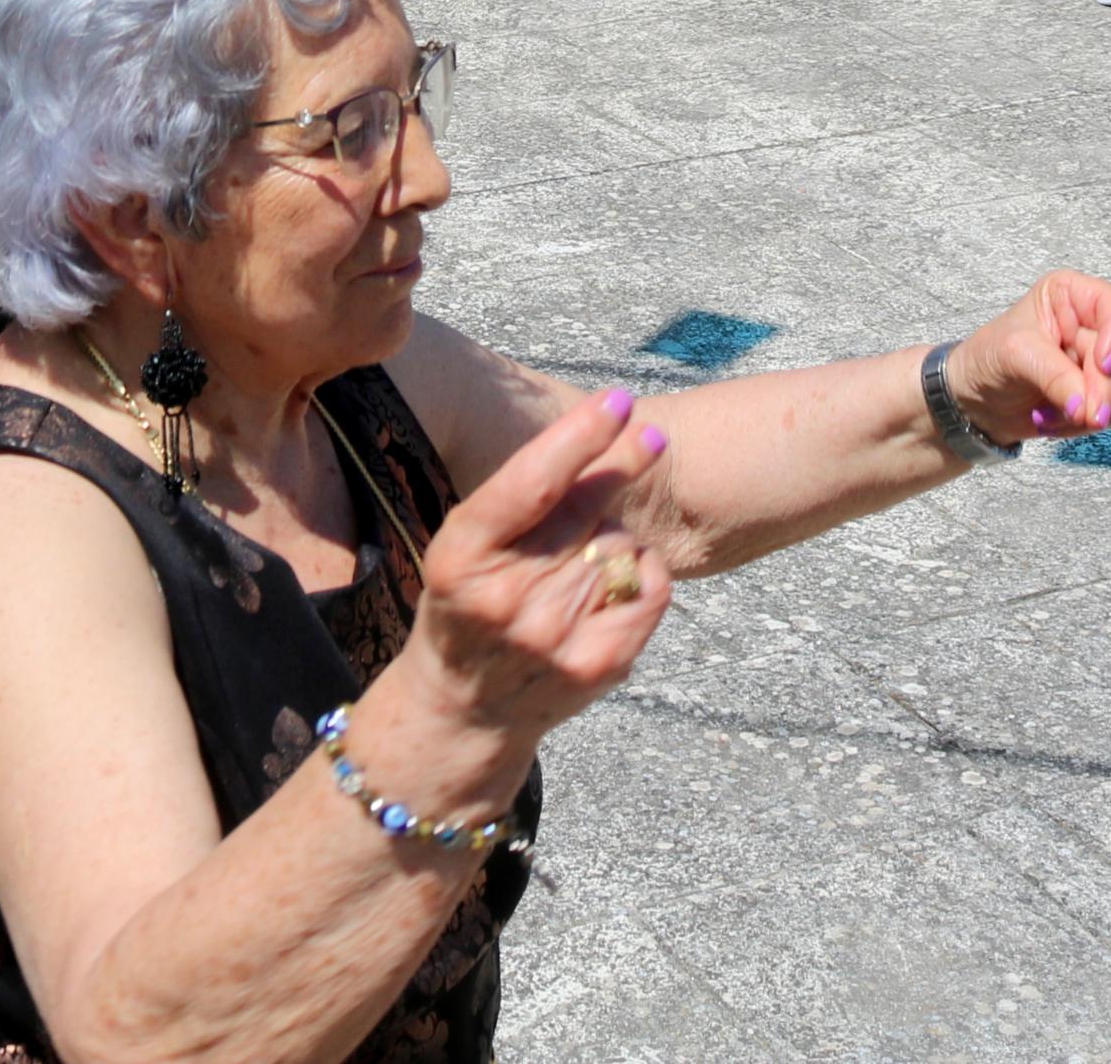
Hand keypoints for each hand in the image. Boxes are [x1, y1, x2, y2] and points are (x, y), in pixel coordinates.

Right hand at [374, 389, 673, 802]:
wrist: (464, 710)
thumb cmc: (469, 606)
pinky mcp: (596, 664)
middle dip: (620, 467)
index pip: (531, 483)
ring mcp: (551, 637)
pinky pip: (651, 586)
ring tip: (584, 559)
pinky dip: (645, 570)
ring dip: (615, 536)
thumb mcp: (468, 548)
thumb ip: (522, 500)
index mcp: (460, 555)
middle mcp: (503, 598)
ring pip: (620, 544)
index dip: (579, 436)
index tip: (618, 400)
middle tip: (650, 438)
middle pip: (586, 509)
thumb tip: (606, 431)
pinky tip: (618, 578)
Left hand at [939, 271, 1110, 445]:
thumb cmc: (987, 359)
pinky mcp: (1094, 393)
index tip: (1104, 365)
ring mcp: (1093, 361)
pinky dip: (1084, 424)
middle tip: (1078, 414)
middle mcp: (1088, 324)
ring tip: (1045, 414)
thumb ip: (1057, 376)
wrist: (973, 400)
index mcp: (1069, 295)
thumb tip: (1092, 408)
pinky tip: (1051, 422)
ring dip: (1087, 411)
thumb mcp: (1016, 355)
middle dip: (1097, 389)